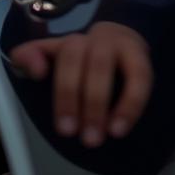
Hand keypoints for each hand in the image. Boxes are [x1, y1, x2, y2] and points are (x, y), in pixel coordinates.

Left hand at [10, 22, 151, 146]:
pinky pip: (138, 79)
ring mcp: (115, 44)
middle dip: (69, 95)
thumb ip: (35, 62)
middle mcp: (89, 39)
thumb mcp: (61, 62)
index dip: (34, 60)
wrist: (130, 43)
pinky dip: (129, 105)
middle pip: (72, 57)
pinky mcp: (141, 58)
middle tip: (69, 132)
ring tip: (95, 136)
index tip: (36, 77)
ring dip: (95, 103)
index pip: (44, 48)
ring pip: (100, 66)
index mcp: (67, 43)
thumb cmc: (90, 62)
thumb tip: (34, 70)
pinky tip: (119, 128)